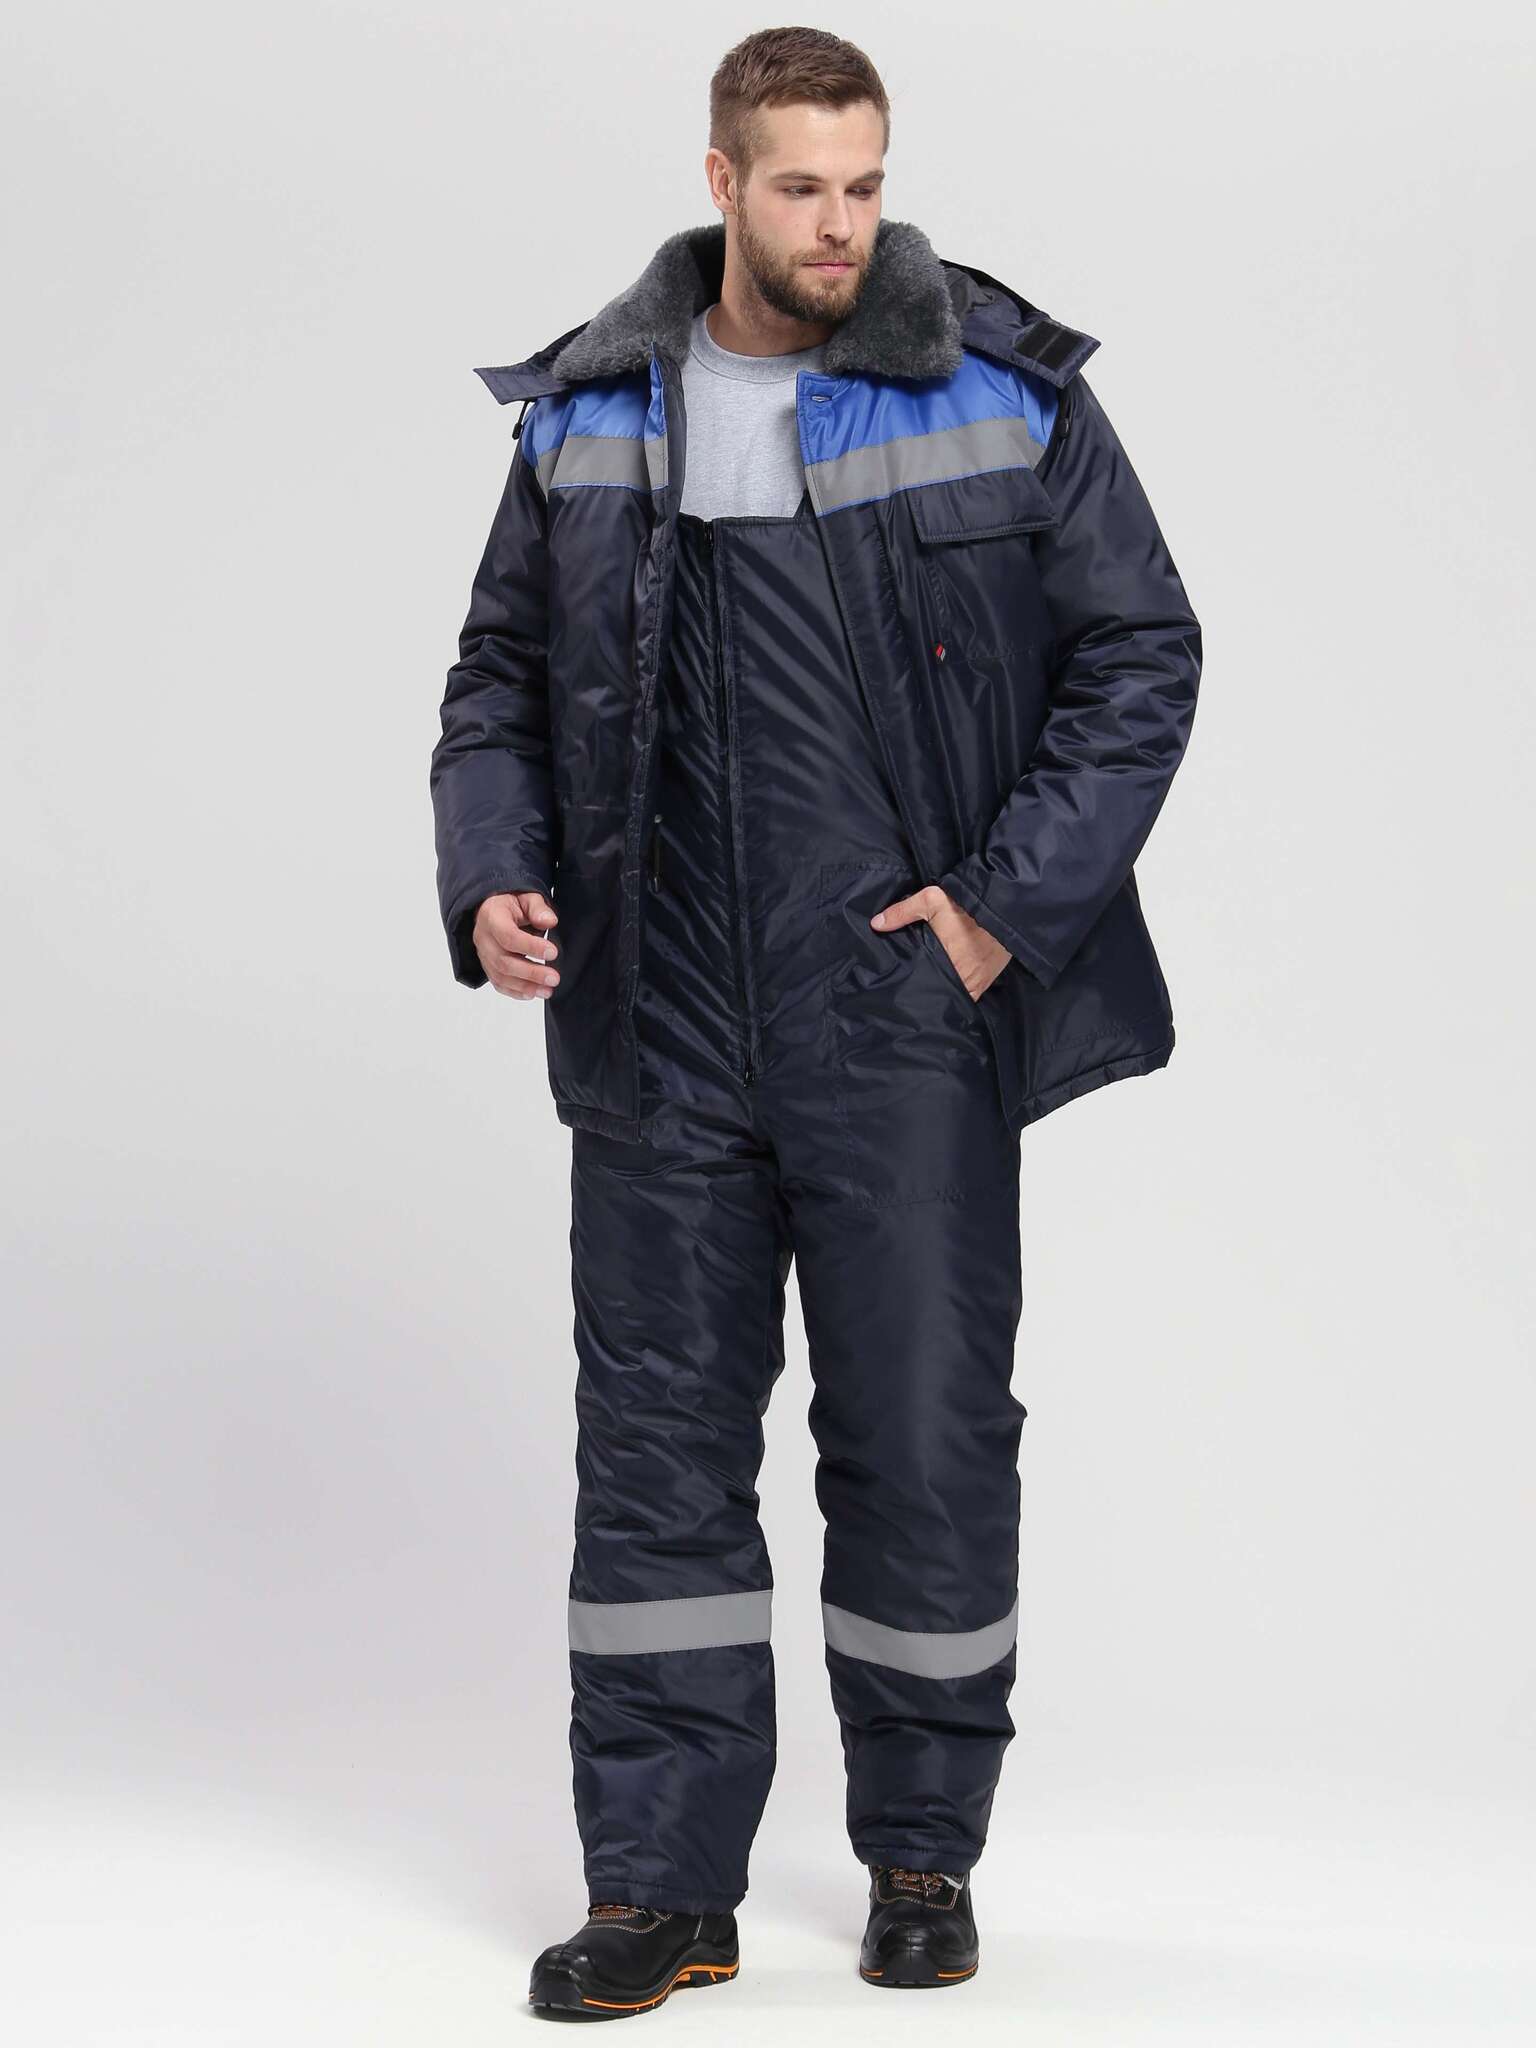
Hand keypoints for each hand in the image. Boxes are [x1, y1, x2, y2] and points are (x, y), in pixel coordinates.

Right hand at [473, 890, 559, 998]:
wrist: (495, 908)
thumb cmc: (513, 903)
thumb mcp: (527, 896)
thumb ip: (538, 908)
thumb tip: (550, 921)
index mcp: (492, 917)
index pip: (508, 936)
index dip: (531, 947)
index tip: (553, 952)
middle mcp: (483, 938)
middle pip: (503, 961)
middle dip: (531, 972)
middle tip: (554, 977)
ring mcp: (483, 954)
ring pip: (500, 976)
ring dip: (525, 986)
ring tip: (548, 990)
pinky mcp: (488, 966)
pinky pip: (498, 983)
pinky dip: (515, 992)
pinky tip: (533, 994)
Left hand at [870, 884, 1010, 1000]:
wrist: (1006, 906)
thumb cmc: (967, 906)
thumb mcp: (932, 900)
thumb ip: (902, 912)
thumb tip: (876, 924)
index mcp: (947, 967)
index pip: (928, 990)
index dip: (915, 992)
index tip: (903, 990)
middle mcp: (966, 982)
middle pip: (942, 995)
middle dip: (929, 992)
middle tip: (914, 987)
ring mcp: (981, 982)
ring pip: (958, 994)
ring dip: (947, 990)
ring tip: (931, 983)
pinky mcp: (991, 978)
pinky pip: (974, 989)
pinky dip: (963, 985)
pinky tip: (953, 976)